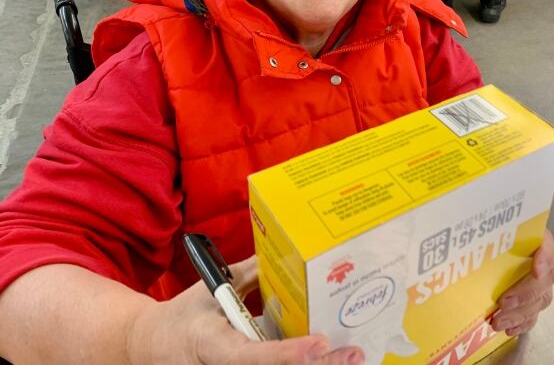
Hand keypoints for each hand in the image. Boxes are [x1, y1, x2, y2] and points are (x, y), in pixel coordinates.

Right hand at [128, 256, 364, 364]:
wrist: (150, 349)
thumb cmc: (182, 317)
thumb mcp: (209, 290)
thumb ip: (246, 274)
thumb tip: (280, 251)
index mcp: (214, 347)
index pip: (253, 356)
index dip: (287, 353)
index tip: (318, 342)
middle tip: (353, 353)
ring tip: (352, 357)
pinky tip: (329, 360)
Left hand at [490, 229, 553, 335]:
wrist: (500, 243)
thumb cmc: (496, 234)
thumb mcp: (493, 228)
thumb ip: (488, 232)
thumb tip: (467, 237)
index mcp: (536, 238)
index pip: (546, 245)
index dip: (544, 259)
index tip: (536, 271)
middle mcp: (543, 261)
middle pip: (544, 280)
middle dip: (524, 294)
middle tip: (504, 302)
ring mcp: (542, 283)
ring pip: (540, 300)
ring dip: (520, 314)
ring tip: (499, 321)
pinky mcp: (535, 300)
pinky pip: (535, 314)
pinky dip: (523, 324)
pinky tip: (510, 329)